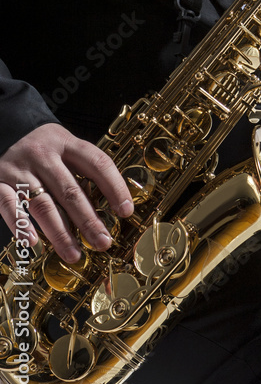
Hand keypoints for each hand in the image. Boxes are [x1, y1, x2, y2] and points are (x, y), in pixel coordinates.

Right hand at [0, 124, 133, 262]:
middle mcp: (44, 155)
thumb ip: (83, 169)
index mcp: (66, 143)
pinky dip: (20, 225)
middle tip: (102, 242)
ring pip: (43, 204)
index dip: (114, 187)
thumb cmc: (42, 145)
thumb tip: (113, 203)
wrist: (4, 130)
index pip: (97, 164)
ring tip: (74, 254)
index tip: (126, 211)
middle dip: (89, 220)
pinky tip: (33, 242)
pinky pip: (8, 206)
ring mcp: (19, 170)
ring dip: (60, 233)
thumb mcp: (64, 145)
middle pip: (70, 190)